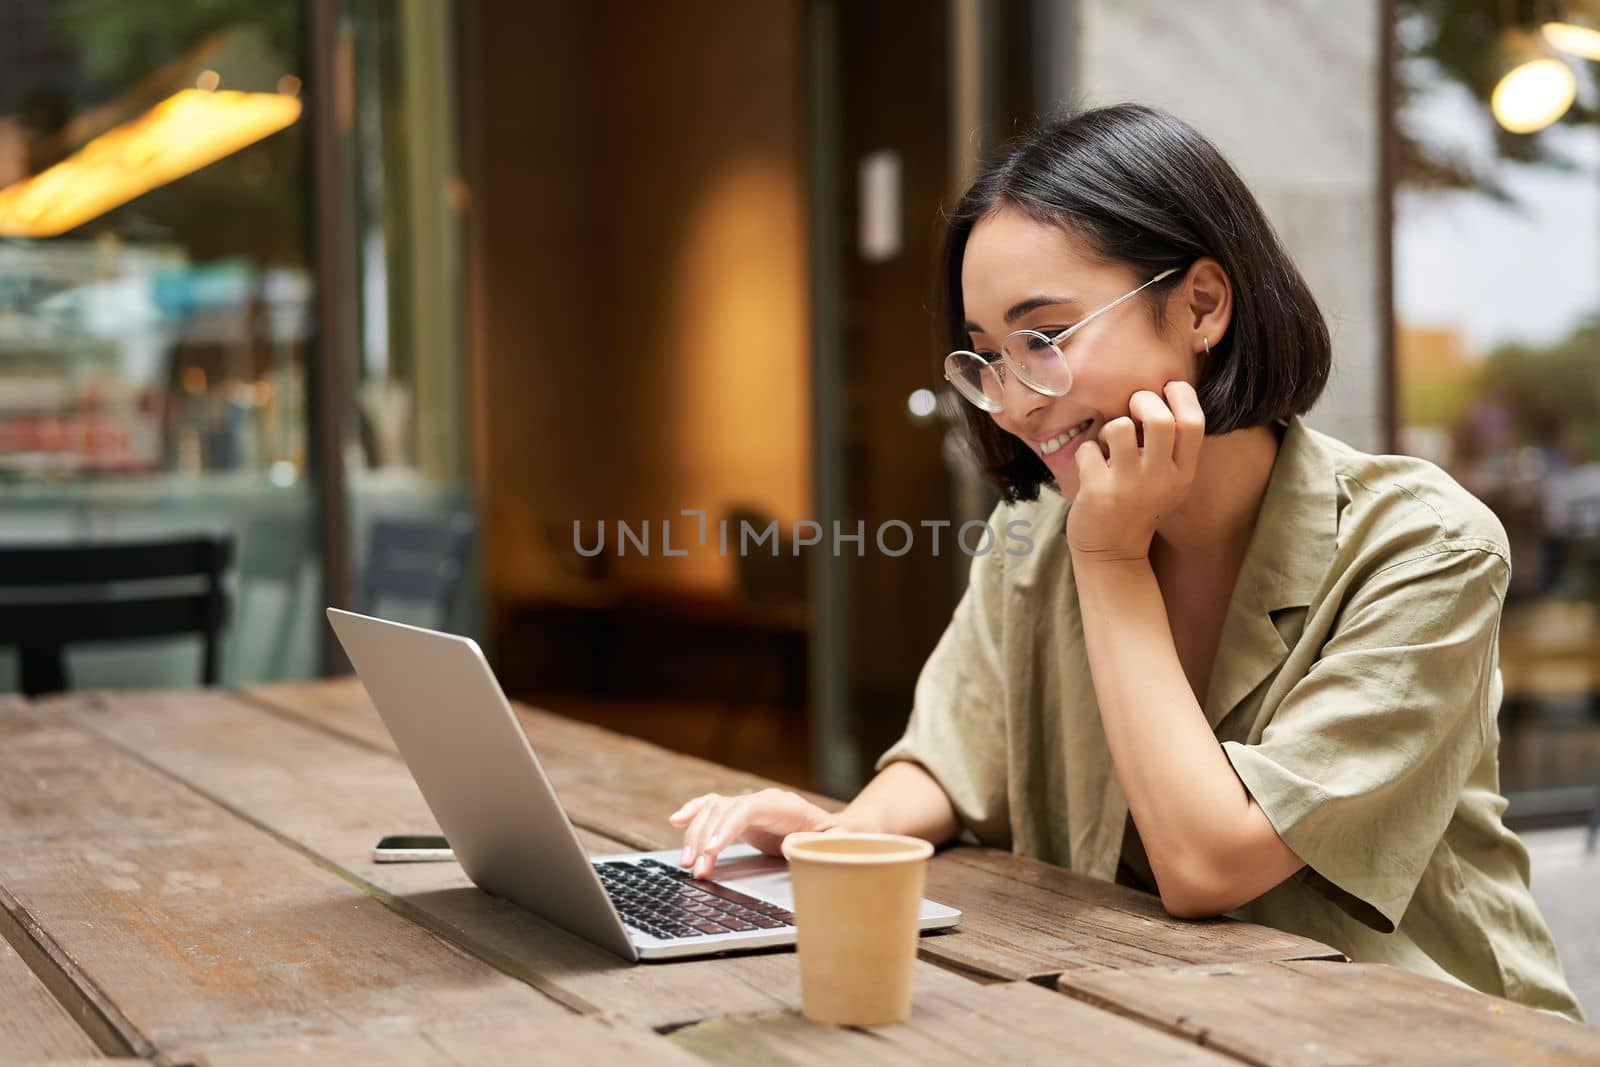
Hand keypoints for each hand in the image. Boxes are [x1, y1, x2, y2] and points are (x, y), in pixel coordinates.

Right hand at [669, 788, 837, 878]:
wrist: (826, 830)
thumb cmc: (831, 838)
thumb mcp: (835, 842)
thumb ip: (820, 844)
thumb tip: (790, 845)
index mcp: (782, 805)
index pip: (748, 808)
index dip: (726, 827)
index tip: (711, 850)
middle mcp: (760, 800)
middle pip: (724, 811)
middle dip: (706, 839)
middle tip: (698, 869)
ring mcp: (747, 806)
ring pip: (712, 811)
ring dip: (695, 835)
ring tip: (689, 864)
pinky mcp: (737, 815)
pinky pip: (710, 808)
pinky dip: (692, 813)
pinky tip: (676, 821)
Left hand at [1068, 381, 1204, 562]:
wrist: (1113, 553)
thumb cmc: (1138, 505)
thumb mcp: (1168, 480)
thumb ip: (1170, 446)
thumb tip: (1157, 392)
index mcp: (1184, 472)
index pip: (1193, 422)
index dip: (1180, 395)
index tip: (1165, 390)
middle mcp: (1161, 479)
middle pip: (1159, 419)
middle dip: (1141, 400)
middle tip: (1132, 408)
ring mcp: (1129, 486)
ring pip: (1118, 428)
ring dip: (1109, 427)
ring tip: (1109, 444)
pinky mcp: (1099, 492)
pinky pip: (1088, 448)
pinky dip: (1086, 452)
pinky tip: (1092, 468)